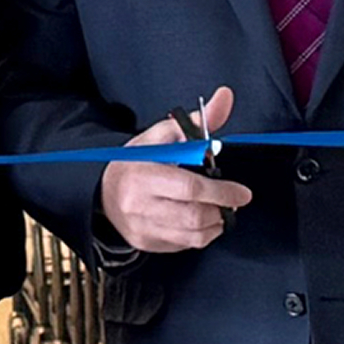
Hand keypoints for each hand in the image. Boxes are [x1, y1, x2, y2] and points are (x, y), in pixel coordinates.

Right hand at [99, 86, 250, 253]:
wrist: (102, 190)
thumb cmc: (137, 162)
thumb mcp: (162, 137)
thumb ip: (197, 122)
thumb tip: (224, 98)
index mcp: (143, 174)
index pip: (189, 189)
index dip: (221, 192)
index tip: (241, 192)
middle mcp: (139, 205)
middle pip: (195, 216)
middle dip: (221, 209)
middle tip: (230, 200)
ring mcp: (142, 227)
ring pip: (194, 235)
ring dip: (215, 223)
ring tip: (216, 209)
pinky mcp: (146, 243)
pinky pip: (186, 245)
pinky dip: (201, 234)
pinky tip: (198, 220)